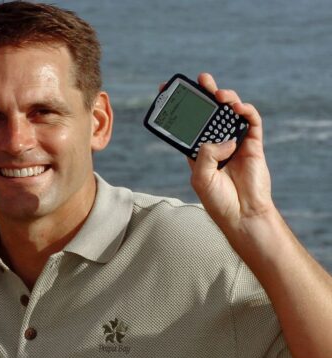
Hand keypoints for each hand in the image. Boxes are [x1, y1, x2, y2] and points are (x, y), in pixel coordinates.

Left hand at [187, 73, 274, 234]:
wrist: (243, 214)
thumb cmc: (218, 200)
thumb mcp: (201, 177)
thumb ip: (206, 154)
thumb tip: (223, 139)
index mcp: (197, 150)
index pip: (187, 123)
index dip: (180, 107)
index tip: (168, 90)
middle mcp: (216, 142)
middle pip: (209, 112)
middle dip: (204, 93)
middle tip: (200, 79)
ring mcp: (235, 141)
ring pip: (230, 111)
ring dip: (225, 98)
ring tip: (219, 94)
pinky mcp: (253, 144)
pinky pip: (251, 121)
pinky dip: (246, 111)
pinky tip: (237, 108)